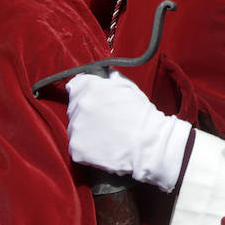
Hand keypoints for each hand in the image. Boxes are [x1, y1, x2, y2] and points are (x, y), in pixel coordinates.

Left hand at [66, 70, 190, 192]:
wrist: (149, 144)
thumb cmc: (142, 116)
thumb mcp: (129, 88)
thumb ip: (112, 80)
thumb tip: (107, 76)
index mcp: (91, 87)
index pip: (76, 84)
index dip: (84, 90)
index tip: (92, 97)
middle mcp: (80, 105)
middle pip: (75, 106)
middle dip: (87, 111)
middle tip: (105, 119)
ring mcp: (76, 128)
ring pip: (75, 127)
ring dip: (86, 129)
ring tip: (106, 134)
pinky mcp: (76, 148)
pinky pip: (77, 146)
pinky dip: (87, 147)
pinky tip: (103, 146)